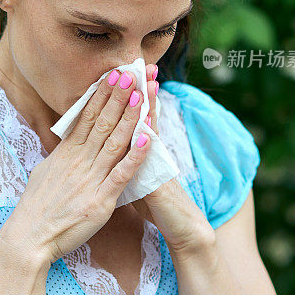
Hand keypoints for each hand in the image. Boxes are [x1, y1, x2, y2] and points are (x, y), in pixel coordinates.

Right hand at [9, 69, 151, 265]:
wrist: (29, 238)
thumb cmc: (36, 208)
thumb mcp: (44, 172)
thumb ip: (60, 156)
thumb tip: (67, 143)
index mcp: (66, 153)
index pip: (87, 116)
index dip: (102, 94)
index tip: (113, 75)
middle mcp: (79, 161)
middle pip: (102, 122)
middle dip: (118, 96)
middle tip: (131, 72)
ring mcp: (91, 179)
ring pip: (114, 142)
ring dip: (130, 118)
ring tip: (141, 95)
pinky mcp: (101, 200)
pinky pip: (122, 175)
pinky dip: (135, 157)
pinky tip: (147, 140)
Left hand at [131, 64, 214, 257]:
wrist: (184, 230)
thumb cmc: (157, 205)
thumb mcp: (137, 177)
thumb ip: (126, 159)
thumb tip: (110, 146)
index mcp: (143, 151)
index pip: (136, 117)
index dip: (131, 96)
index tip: (127, 71)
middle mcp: (152, 153)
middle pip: (146, 115)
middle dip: (142, 90)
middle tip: (142, 64)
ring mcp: (158, 165)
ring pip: (152, 130)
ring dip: (150, 107)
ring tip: (148, 82)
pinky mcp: (160, 181)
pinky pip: (153, 158)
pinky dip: (150, 142)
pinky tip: (148, 126)